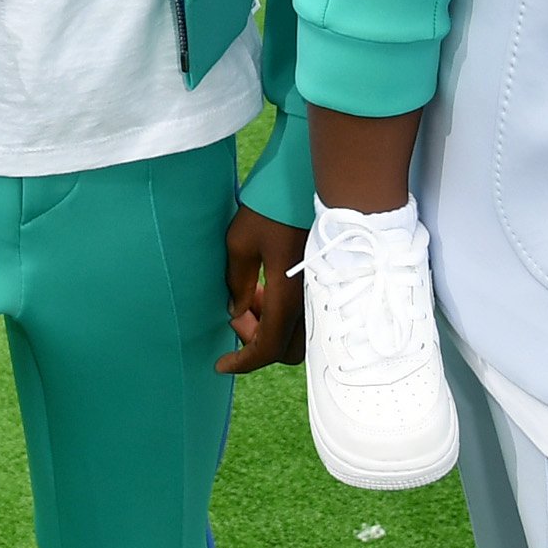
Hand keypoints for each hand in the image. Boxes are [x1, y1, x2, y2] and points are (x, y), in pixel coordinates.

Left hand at [218, 203, 311, 374]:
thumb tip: (236, 310)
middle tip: (237, 315)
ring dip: (272, 328)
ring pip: (299, 335)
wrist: (315, 182)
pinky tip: (268, 286)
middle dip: (258, 343)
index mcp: (287, 298)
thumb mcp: (240, 242)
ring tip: (251, 295)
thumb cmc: (274, 209)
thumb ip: (237, 282)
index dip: (242, 362)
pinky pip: (307, 316)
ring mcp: (322, 294)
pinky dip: (285, 315)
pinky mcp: (327, 283)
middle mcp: (310, 304)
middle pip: (287, 351)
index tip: (220, 365)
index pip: (266, 349)